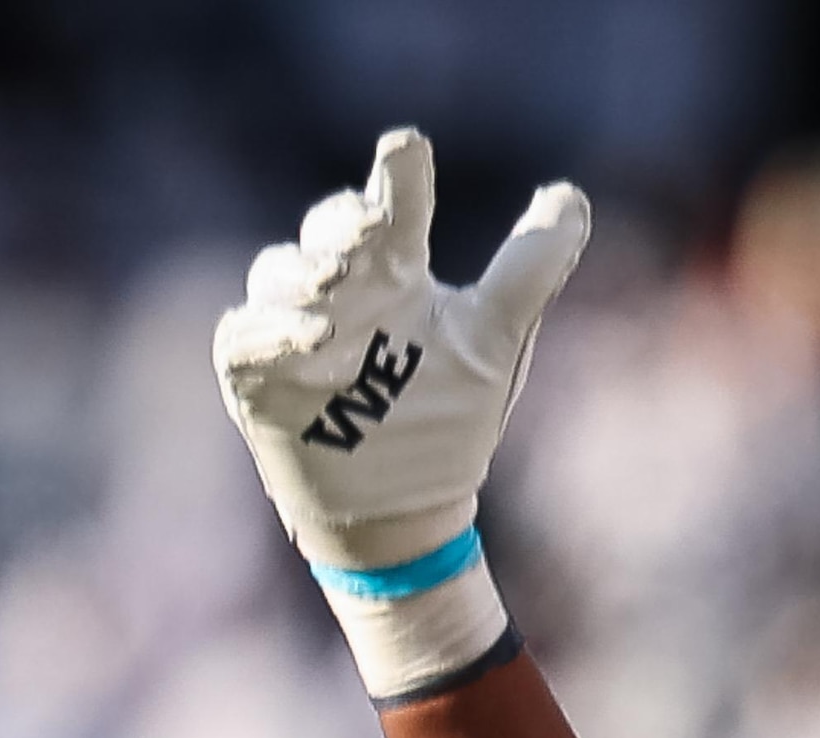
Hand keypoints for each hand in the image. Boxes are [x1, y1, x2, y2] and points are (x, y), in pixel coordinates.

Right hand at [213, 130, 588, 690]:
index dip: (399, 177)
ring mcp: (291, 323)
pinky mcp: (254, 368)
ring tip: (335, 289)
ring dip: (302, 274)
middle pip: (328, 228)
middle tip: (367, 226)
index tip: (408, 146)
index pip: (396, 206)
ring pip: (278, 271)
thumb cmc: (448, 416)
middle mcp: (341, 285)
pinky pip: (247, 334)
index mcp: (396, 269)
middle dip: (342, 222)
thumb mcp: (497, 341)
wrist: (404, 509)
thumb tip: (572, 198)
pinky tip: (311, 338)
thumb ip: (531, 270)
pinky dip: (275, 332)